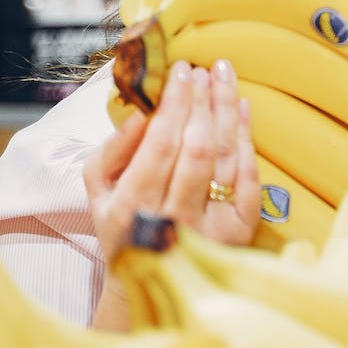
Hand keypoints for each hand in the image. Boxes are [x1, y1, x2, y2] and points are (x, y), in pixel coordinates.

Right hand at [83, 58, 260, 267]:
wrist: (149, 279)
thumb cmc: (121, 222)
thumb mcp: (99, 190)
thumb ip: (112, 151)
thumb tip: (140, 114)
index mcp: (133, 207)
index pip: (160, 145)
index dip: (174, 105)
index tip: (180, 71)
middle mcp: (174, 219)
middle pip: (198, 148)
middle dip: (202, 102)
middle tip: (204, 68)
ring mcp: (210, 228)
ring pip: (225, 159)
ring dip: (226, 111)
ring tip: (223, 76)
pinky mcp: (238, 232)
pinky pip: (248, 179)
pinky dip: (247, 140)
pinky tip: (242, 109)